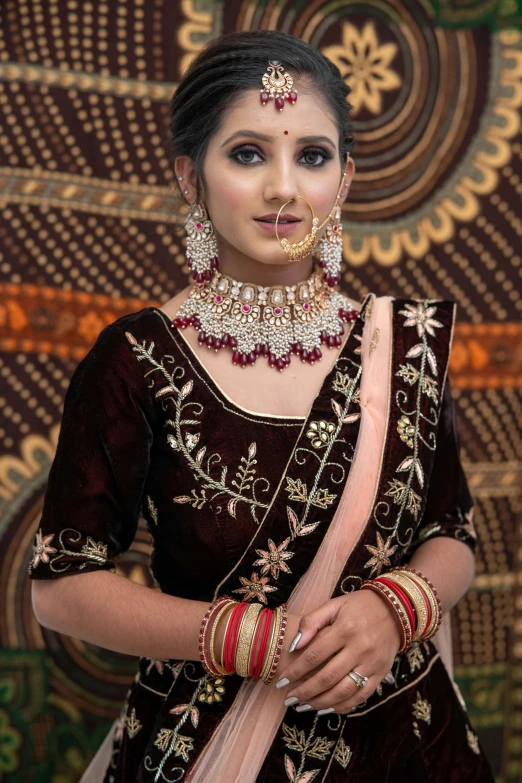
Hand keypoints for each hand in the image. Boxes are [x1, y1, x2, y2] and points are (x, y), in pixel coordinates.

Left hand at [273, 590, 401, 714]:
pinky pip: (361, 696)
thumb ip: (312, 621)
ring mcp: (372, 663)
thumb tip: (294, 644)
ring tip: (303, 707)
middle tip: (289, 699)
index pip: (314, 655)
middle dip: (304, 692)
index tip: (281, 681)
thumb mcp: (335, 604)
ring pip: (343, 691)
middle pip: (327, 677)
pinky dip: (343, 706)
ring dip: (320, 703)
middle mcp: (359, 648)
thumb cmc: (360, 605)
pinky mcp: (381, 674)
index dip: (296, 671)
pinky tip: (326, 709)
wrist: (396, 608)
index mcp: (345, 629)